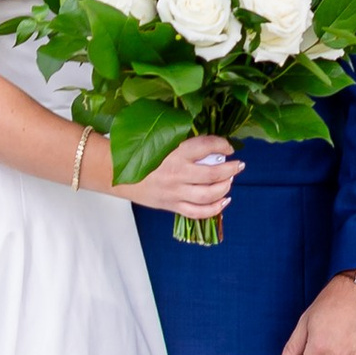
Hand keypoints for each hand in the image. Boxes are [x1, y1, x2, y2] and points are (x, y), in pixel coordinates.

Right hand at [129, 135, 243, 222]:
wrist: (116, 173)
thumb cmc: (141, 155)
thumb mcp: (161, 142)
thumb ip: (184, 144)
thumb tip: (211, 147)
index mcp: (173, 152)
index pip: (205, 146)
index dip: (222, 145)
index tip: (229, 147)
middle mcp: (176, 172)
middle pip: (212, 173)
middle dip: (230, 169)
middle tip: (238, 165)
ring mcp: (174, 192)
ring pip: (208, 194)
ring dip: (224, 187)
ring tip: (230, 181)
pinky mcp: (171, 205)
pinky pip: (197, 212)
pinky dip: (214, 209)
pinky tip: (224, 201)